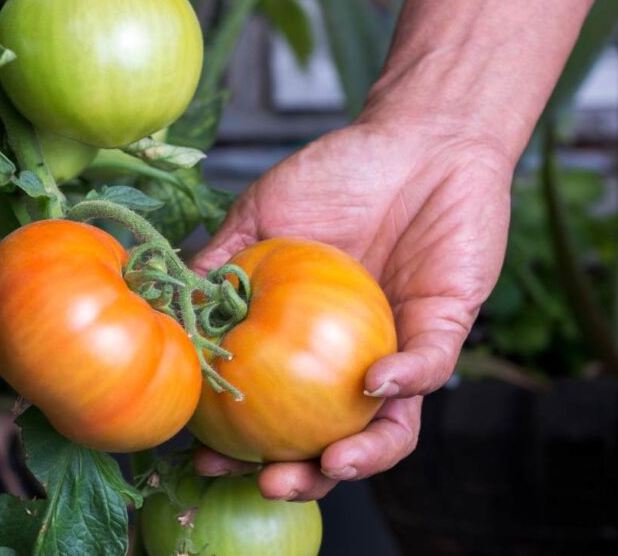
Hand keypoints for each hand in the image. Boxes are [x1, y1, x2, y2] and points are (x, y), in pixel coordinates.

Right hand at [190, 119, 512, 500]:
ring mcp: (401, 347)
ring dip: (363, 458)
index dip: (243, 443)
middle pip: (332, 440)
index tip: (206, 457)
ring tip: (328, 467)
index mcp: (308, 342)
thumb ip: (222, 260)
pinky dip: (404, 380)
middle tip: (268, 482)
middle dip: (304, 476)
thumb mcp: (263, 214)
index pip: (275, 409)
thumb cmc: (339, 173)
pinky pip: (430, 367)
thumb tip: (170, 303)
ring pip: (391, 427)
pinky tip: (372, 384)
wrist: (416, 136)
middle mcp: (355, 358)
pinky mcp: (447, 325)